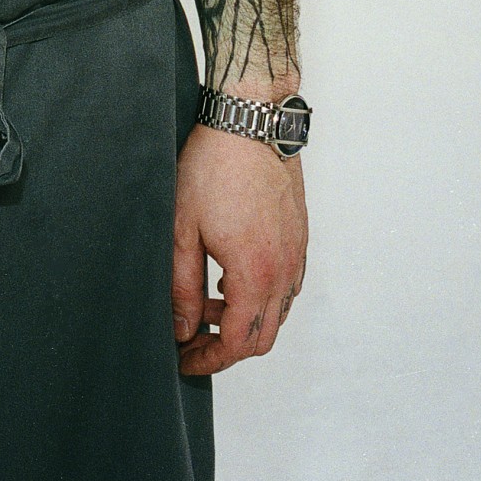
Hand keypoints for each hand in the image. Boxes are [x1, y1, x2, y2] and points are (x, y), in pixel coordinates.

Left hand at [171, 123, 307, 374]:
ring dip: (245, 319)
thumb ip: (182, 286)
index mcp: (256, 274)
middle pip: (263, 337)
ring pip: (278, 312)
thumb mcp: (183, 228)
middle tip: (193, 337)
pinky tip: (232, 277)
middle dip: (226, 347)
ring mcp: (296, 253)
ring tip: (207, 303)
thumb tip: (181, 328)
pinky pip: (287, 285)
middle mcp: (285, 270)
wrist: (249, 120)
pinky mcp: (299, 236)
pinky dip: (262, 295)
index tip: (185, 358)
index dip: (209, 360)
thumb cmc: (213, 167)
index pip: (238, 344)